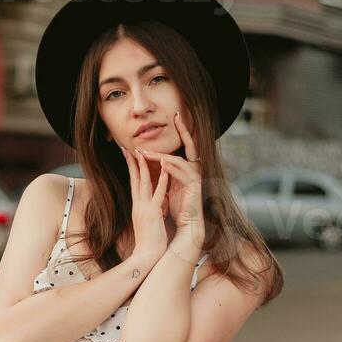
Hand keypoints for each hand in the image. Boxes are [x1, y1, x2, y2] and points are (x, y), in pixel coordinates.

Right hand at [119, 143, 169, 263]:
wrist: (147, 257)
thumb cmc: (149, 241)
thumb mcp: (148, 222)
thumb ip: (149, 210)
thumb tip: (153, 202)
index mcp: (137, 206)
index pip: (133, 183)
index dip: (131, 168)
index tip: (129, 155)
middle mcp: (138, 205)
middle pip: (134, 179)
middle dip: (132, 162)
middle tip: (129, 147)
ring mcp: (144, 208)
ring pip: (143, 183)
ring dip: (144, 167)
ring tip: (143, 153)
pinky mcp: (153, 214)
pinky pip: (158, 195)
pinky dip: (161, 182)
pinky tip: (165, 171)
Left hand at [140, 111, 204, 243]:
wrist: (186, 226)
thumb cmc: (178, 207)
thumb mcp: (170, 186)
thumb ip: (166, 172)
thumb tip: (154, 159)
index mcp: (188, 168)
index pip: (185, 145)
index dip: (182, 130)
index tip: (176, 115)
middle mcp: (194, 170)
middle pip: (191, 144)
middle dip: (184, 129)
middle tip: (177, 115)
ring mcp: (195, 178)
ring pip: (179, 160)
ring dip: (162, 155)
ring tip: (147, 152)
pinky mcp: (194, 188)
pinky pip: (183, 174)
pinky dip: (171, 168)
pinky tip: (162, 162)